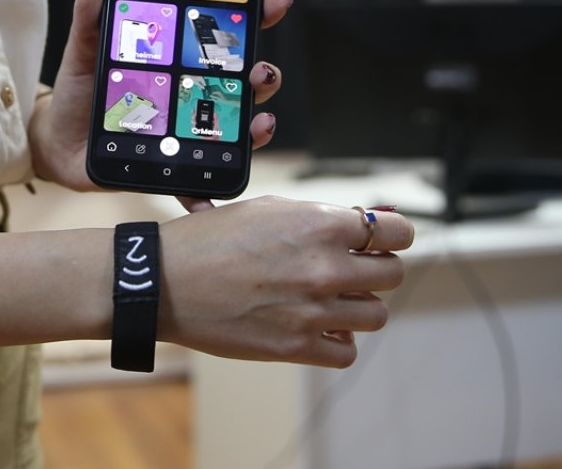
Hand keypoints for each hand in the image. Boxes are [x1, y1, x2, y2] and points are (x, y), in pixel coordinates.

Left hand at [28, 0, 293, 190]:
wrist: (56, 142)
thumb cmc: (78, 94)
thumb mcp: (83, 55)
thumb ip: (90, 22)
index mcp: (179, 60)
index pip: (225, 35)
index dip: (253, 16)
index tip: (272, 2)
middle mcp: (192, 96)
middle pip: (243, 82)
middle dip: (263, 75)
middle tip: (260, 71)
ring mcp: (187, 134)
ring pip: (235, 130)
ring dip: (255, 127)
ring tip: (259, 121)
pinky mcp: (171, 167)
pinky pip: (197, 183)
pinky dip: (209, 193)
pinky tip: (213, 200)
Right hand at [159, 197, 410, 367]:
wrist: (163, 281)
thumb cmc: (208, 240)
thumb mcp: (266, 210)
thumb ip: (320, 218)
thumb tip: (366, 224)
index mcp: (320, 225)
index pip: (397, 233)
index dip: (388, 237)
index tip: (376, 243)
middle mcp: (325, 268)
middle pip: (391, 275)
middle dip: (373, 270)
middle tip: (347, 270)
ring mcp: (313, 311)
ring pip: (376, 315)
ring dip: (357, 307)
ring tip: (327, 300)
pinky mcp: (296, 346)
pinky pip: (347, 351)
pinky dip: (338, 341)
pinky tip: (316, 327)